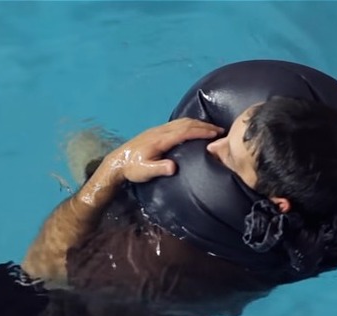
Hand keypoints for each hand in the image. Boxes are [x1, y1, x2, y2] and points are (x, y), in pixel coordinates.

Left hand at [104, 118, 223, 183]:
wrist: (117, 162)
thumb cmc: (131, 169)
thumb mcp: (145, 172)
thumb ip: (159, 168)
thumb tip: (174, 167)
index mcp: (160, 140)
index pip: (184, 132)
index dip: (201, 131)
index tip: (215, 133)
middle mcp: (160, 131)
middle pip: (185, 123)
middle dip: (204, 125)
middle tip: (220, 130)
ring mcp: (157, 130)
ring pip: (181, 122)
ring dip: (198, 123)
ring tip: (211, 128)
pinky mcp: (155, 132)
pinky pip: (176, 123)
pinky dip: (189, 123)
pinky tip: (193, 127)